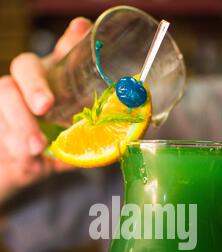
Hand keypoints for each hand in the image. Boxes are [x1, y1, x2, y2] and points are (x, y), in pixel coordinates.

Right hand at [0, 17, 91, 202]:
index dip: (72, 40)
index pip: (63, 54)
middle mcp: (31, 82)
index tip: (83, 28)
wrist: (19, 164)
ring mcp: (9, 97)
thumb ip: (92, 138)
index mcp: (55, 82)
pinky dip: (14, 144)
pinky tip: (27, 159)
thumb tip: (121, 142)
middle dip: (35, 84)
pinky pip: (1, 125)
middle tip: (45, 105)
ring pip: (7, 95)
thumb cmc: (51, 147)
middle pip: (25, 66)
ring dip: (23, 123)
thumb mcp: (75, 142)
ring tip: (36, 148)